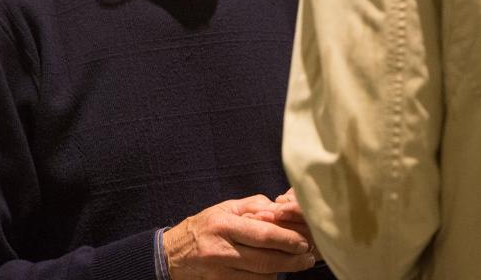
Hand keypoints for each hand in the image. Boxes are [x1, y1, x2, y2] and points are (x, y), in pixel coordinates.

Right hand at [162, 195, 318, 278]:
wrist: (172, 255)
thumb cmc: (203, 227)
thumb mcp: (224, 209)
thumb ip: (254, 207)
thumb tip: (282, 209)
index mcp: (223, 226)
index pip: (263, 235)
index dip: (287, 239)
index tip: (304, 241)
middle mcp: (221, 250)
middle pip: (266, 260)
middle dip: (292, 260)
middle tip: (308, 257)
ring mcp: (220, 272)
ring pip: (261, 276)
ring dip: (282, 271)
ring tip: (296, 263)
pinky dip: (266, 279)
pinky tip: (273, 272)